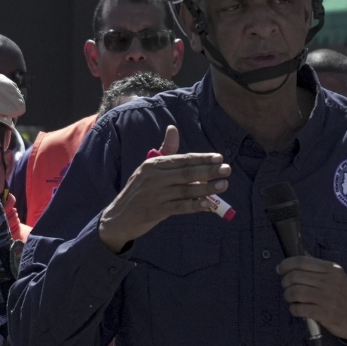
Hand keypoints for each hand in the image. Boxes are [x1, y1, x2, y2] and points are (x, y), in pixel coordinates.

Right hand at [97, 125, 230, 252]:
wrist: (119, 217)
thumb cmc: (138, 190)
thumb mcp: (148, 169)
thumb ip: (164, 150)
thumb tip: (173, 128)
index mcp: (153, 164)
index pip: (182, 159)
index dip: (202, 159)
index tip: (219, 158)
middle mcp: (153, 177)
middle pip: (186, 173)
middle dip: (209, 171)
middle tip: (227, 169)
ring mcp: (155, 194)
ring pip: (186, 189)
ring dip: (207, 187)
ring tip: (224, 185)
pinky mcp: (156, 211)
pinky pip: (179, 207)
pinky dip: (194, 205)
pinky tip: (207, 204)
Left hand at [277, 256, 346, 341]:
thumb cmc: (342, 295)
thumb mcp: (335, 277)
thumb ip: (316, 268)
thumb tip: (292, 262)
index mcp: (331, 269)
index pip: (301, 261)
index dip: (285, 264)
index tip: (280, 269)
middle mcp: (329, 282)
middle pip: (294, 277)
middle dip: (285, 283)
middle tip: (288, 287)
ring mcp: (327, 298)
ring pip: (294, 292)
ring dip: (288, 296)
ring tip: (293, 299)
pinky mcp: (323, 313)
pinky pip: (298, 309)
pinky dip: (293, 309)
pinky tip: (298, 309)